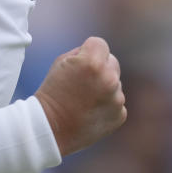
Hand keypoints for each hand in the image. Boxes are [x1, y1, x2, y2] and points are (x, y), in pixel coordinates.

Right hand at [34, 36, 126, 155]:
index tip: (78, 62)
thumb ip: (83, 53)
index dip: (87, 51)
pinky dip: (106, 104)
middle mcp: (109, 79)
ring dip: (104, 87)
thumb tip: (100, 54)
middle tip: (82, 81)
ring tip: (83, 99)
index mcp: (93, 63)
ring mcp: (117, 99)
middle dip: (99, 67)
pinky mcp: (120, 115)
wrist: (51, 128)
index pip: (100, 43)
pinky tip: (90, 111)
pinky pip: (116, 101)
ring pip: (115, 83)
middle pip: (112, 61)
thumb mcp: (61, 62)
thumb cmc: (53, 91)